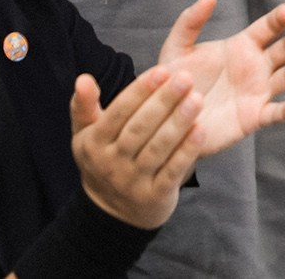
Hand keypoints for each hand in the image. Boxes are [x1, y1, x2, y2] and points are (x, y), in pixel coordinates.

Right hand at [68, 65, 202, 230]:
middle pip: (139, 129)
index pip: (119, 113)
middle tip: (186, 78)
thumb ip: (84, 106)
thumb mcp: (85, 135)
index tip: (162, 70)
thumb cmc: (102, 160)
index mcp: (94, 144)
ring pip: (157, 149)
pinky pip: (172, 171)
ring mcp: (132, 182)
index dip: (140, 91)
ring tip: (197, 99)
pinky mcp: (154, 196)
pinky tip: (201, 130)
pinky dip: (187, 151)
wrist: (111, 213)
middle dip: (163, 102)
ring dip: (178, 123)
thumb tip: (83, 78)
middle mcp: (111, 164)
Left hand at [153, 0, 284, 154]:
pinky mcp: (253, 118)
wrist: (167, 119)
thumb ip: (190, 22)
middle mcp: (256, 67)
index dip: (278, 19)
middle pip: (283, 51)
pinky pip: (274, 114)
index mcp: (242, 46)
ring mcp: (258, 92)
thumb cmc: (175, 81)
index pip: (267, 29)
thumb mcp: (177, 49)